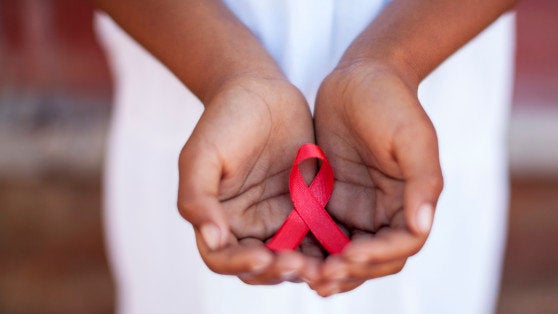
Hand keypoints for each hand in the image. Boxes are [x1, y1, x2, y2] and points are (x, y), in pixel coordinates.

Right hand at [177, 74, 321, 284]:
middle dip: (279, 271)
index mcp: (218, 219)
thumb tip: (212, 238)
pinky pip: (320, 237)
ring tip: (325, 264)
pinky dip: (329, 247)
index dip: (241, 264)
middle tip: (301, 265)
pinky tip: (343, 245)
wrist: (261, 91)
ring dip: (308, 267)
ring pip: (294, 258)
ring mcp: (281, 219)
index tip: (265, 256)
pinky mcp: (309, 209)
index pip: (224, 258)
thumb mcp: (201, 154)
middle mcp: (249, 227)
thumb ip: (197, 197)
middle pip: (262, 267)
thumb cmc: (224, 119)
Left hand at [311, 60, 442, 295]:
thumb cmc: (391, 101)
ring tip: (304, 276)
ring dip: (330, 270)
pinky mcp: (331, 202)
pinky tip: (290, 255)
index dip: (378, 256)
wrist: (359, 76)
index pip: (402, 244)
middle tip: (321, 276)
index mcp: (412, 201)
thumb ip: (423, 181)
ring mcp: (359, 209)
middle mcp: (387, 212)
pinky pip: (321, 235)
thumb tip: (422, 226)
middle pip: (375, 259)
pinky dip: (311, 250)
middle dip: (351, 271)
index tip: (349, 255)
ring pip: (347, 254)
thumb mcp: (412, 135)